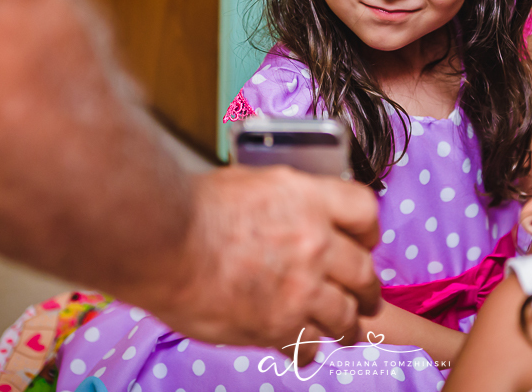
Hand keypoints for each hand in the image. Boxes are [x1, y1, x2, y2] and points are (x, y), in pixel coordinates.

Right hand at [157, 165, 379, 364]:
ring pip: (345, 315)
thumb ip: (283, 199)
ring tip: (345, 331)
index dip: (368, 231)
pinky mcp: (279, 325)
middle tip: (366, 297)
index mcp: (309, 199)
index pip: (365, 211)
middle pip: (363, 272)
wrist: (163, 241)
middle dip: (367, 289)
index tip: (365, 243)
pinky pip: (310, 346)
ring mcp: (301, 287)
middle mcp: (315, 242)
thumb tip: (291, 208)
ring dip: (347, 325)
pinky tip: (300, 347)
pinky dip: (307, 349)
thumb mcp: (250, 182)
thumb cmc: (192, 208)